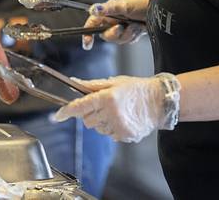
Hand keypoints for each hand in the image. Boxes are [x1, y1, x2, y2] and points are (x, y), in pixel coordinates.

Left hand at [54, 73, 178, 142]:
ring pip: (97, 129)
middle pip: (86, 120)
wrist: (159, 101)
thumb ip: (92, 85)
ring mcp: (118, 126)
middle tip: (103, 105)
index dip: (66, 111)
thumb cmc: (137, 89)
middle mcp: (112, 113)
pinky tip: (123, 119)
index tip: (58, 116)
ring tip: (117, 111)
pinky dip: (112, 128)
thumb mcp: (115, 82)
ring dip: (101, 121)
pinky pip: (109, 135)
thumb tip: (74, 82)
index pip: (80, 106)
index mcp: (108, 97)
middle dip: (90, 113)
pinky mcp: (124, 136)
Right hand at [82, 0, 149, 49]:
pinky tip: (139, 28)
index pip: (93, 23)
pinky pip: (128, 40)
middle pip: (105, 35)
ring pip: (118, 39)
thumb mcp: (124, 5)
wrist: (161, 9)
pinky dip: (133, 36)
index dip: (88, 33)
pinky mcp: (132, 31)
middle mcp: (114, 18)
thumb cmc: (143, 3)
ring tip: (135, 26)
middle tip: (121, 28)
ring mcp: (123, 25)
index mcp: (109, 11)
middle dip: (114, 34)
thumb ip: (107, 9)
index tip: (88, 44)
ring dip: (127, 34)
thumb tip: (93, 9)